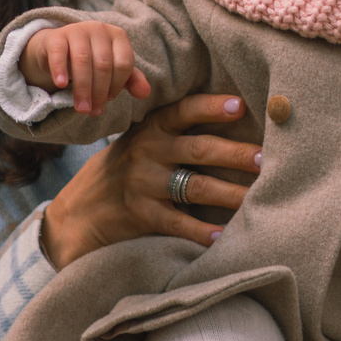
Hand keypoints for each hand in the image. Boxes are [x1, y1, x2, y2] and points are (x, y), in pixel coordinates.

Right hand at [22, 21, 150, 114]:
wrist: (58, 49)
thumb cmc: (91, 60)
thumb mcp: (113, 69)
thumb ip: (131, 80)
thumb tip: (145, 93)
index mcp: (118, 35)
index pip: (123, 63)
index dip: (117, 85)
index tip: (108, 100)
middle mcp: (99, 29)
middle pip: (103, 64)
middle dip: (99, 92)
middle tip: (93, 112)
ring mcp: (77, 30)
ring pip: (83, 61)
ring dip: (82, 89)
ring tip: (81, 109)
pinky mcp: (56, 36)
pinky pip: (59, 54)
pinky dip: (60, 70)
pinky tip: (61, 85)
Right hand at [40, 94, 260, 266]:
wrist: (76, 213)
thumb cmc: (122, 171)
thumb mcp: (139, 142)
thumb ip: (173, 131)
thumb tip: (233, 116)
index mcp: (151, 129)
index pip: (184, 112)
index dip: (212, 107)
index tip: (240, 105)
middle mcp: (147, 152)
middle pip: (198, 149)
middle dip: (235, 153)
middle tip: (265, 158)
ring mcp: (143, 185)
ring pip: (195, 187)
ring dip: (229, 192)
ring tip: (257, 196)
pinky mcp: (141, 216)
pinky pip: (177, 223)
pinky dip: (202, 231)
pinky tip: (224, 235)